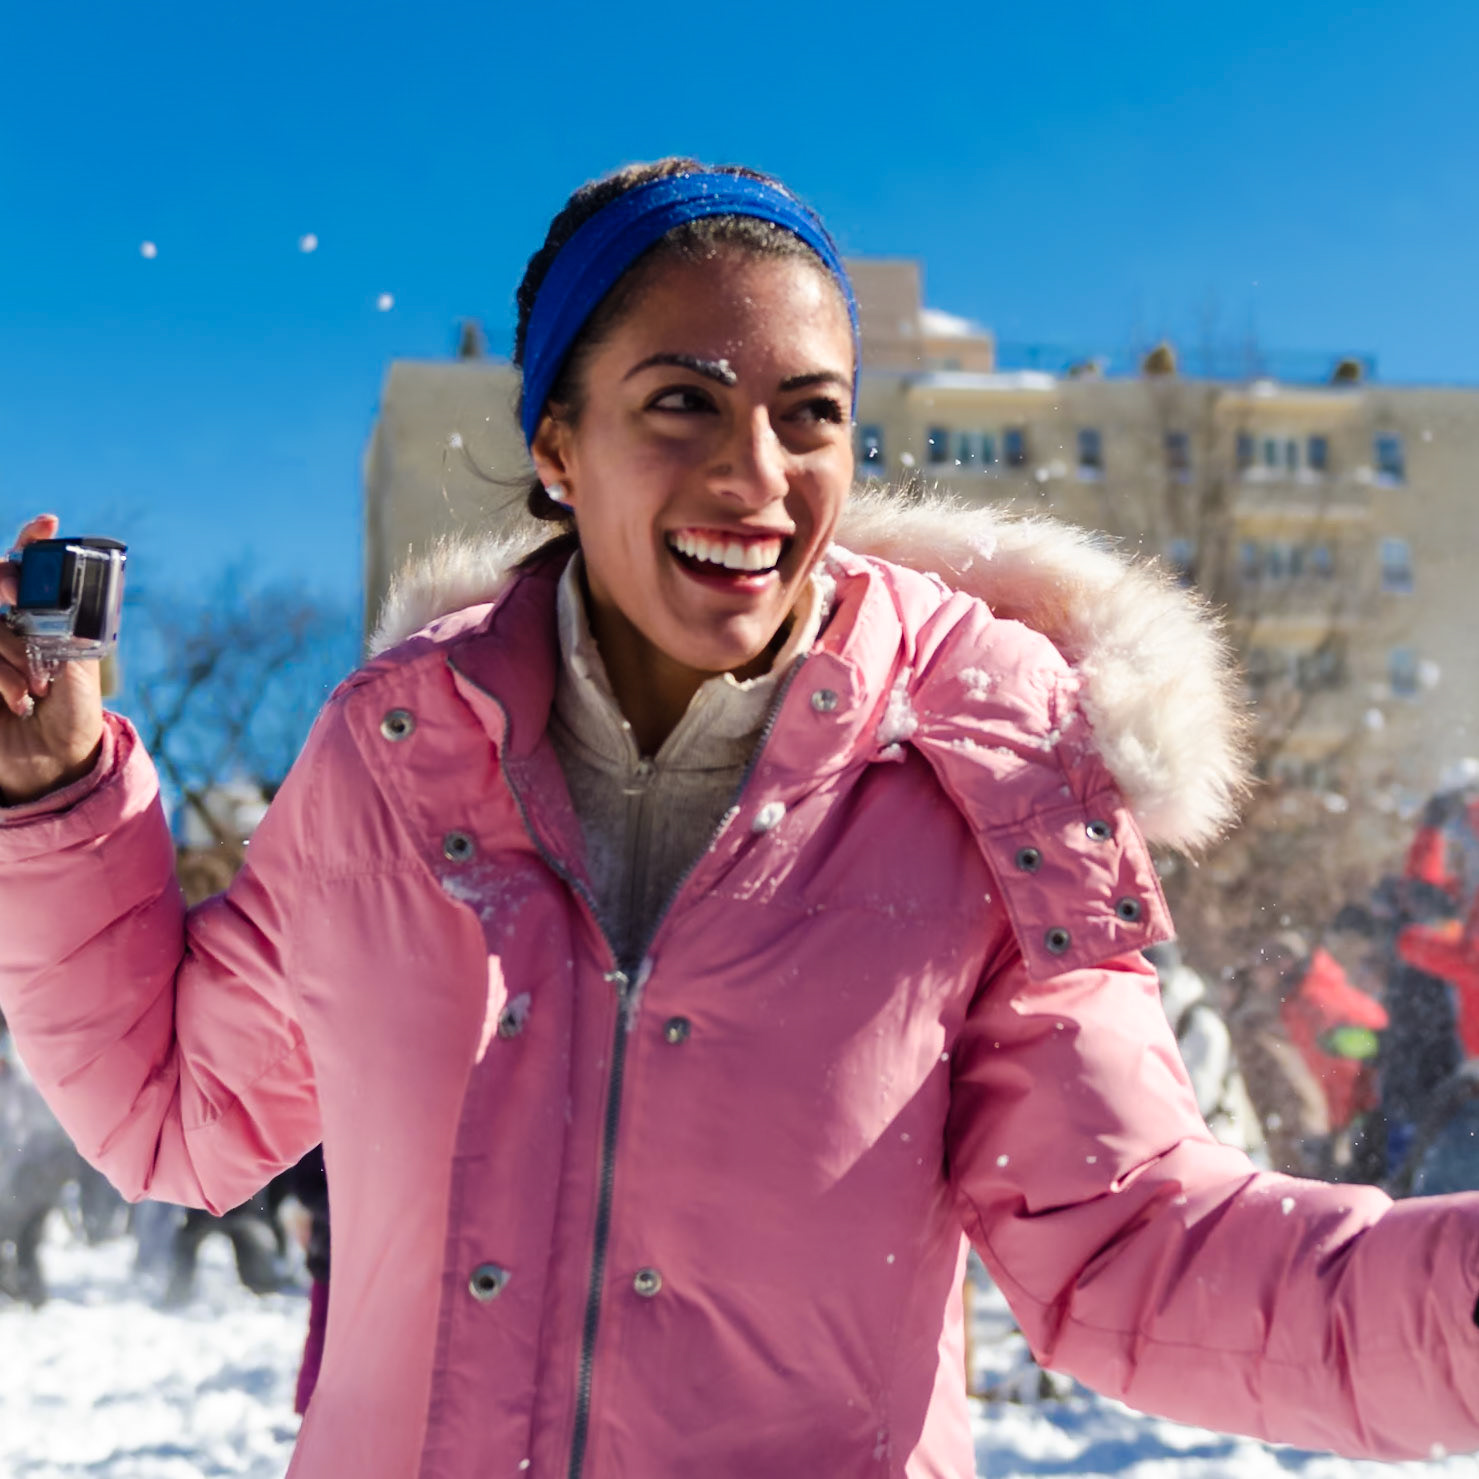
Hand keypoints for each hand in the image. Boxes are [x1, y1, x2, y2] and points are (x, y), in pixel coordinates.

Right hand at [0, 515, 104, 803]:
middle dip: (6, 584)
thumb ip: (69, 638)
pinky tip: (16, 700)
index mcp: (38, 618)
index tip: (49, 523)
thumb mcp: (79, 676)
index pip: (28, 567)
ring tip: (34, 688)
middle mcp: (5, 625)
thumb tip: (59, 608)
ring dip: (8, 653)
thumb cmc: (70, 718)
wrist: (48, 766)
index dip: (33, 542)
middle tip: (20, 598)